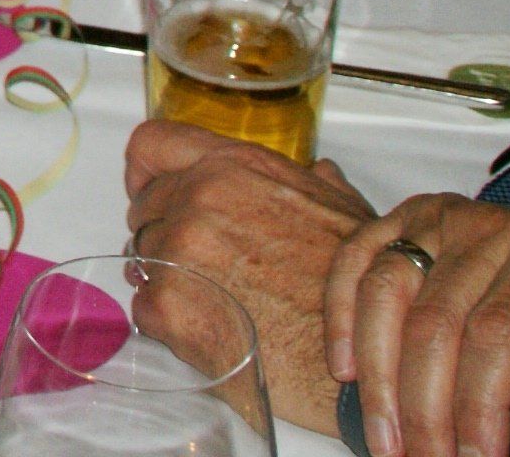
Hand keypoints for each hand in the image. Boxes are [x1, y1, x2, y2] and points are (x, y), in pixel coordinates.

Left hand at [125, 119, 378, 435]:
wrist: (367, 363)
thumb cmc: (362, 292)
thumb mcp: (348, 214)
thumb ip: (316, 183)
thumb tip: (319, 171)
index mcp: (236, 167)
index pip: (151, 145)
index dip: (145, 172)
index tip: (149, 192)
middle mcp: (201, 198)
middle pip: (145, 208)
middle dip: (164, 234)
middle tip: (204, 266)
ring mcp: (180, 249)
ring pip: (143, 258)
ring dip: (169, 279)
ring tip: (221, 302)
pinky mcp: (168, 303)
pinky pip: (145, 307)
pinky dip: (169, 322)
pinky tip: (215, 331)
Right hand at [327, 194, 509, 456]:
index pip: (498, 335)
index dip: (479, 403)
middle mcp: (484, 233)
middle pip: (433, 324)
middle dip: (422, 408)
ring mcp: (436, 221)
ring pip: (383, 294)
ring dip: (376, 376)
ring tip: (384, 438)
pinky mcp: (401, 218)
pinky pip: (353, 259)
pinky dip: (340, 315)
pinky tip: (346, 371)